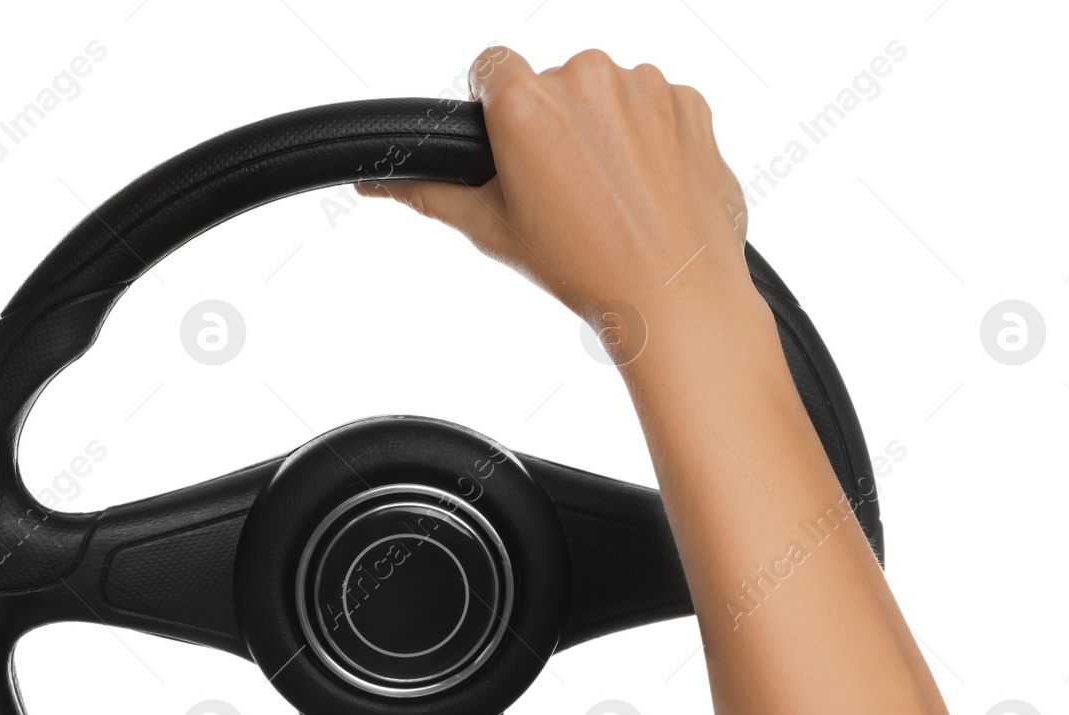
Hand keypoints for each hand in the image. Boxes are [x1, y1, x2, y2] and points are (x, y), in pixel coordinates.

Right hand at [358, 46, 754, 329]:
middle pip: (554, 82)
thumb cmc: (585, 268)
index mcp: (524, 103)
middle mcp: (584, 78)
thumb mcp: (494, 231)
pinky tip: (649, 188)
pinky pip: (657, 105)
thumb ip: (430, 194)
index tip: (512, 142)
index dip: (496, 105)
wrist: (674, 295)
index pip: (491, 66)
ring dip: (605, 130)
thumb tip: (379, 183)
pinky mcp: (689, 99)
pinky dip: (652, 138)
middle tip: (564, 190)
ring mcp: (643, 85)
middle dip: (555, 124)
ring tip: (612, 197)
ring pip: (608, 93)